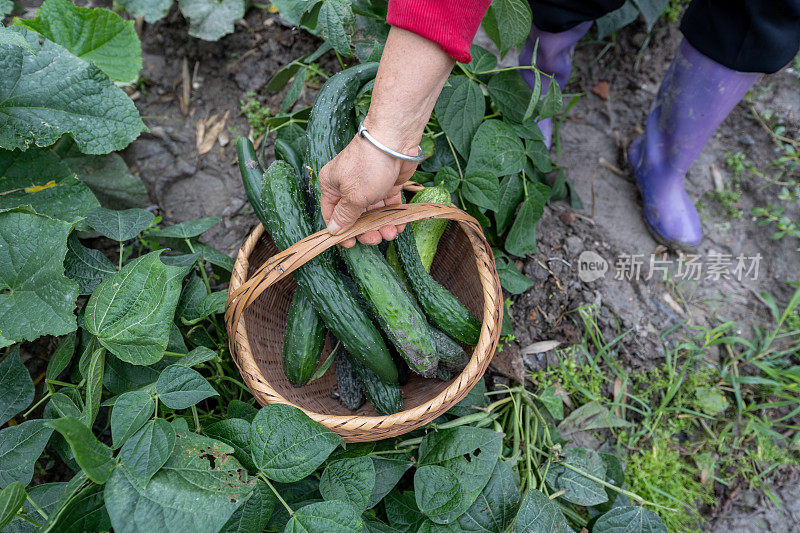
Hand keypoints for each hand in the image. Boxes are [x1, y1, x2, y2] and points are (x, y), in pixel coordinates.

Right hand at [319, 130, 417, 247]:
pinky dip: (392, 216)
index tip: (351, 243)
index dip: (340, 231)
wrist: (394, 140)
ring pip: (373, 212)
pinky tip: (398, 225)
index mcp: (332, 185)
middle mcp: (348, 185)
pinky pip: (387, 205)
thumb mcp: (354, 196)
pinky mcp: (386, 184)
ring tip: (391, 232)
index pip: (331, 214)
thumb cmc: (368, 165)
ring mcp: (368, 185)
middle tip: (375, 238)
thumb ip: (345, 215)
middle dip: (365, 229)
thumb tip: (333, 230)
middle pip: (354, 216)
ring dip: (381, 225)